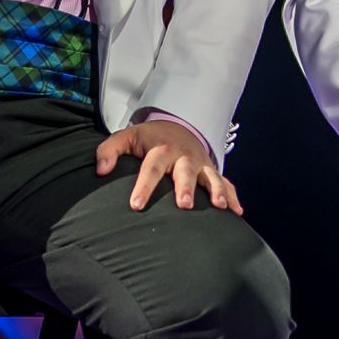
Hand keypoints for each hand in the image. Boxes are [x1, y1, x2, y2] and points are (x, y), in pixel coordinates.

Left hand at [95, 118, 242, 213]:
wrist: (177, 125)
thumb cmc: (148, 138)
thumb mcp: (126, 137)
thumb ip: (109, 150)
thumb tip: (101, 170)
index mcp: (161, 148)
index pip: (151, 167)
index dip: (144, 186)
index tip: (136, 204)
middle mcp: (183, 156)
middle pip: (185, 171)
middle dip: (186, 187)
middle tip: (184, 205)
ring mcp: (200, 163)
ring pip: (210, 176)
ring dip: (216, 190)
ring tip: (220, 207)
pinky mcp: (211, 170)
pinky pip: (226, 182)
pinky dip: (233, 196)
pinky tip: (237, 212)